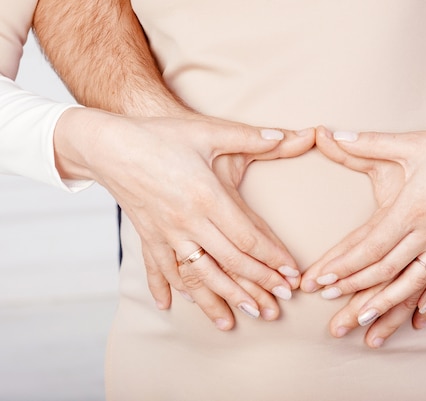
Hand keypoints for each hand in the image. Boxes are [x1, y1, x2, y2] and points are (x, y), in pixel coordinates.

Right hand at [55, 108, 314, 328]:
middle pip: (230, 262)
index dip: (272, 257)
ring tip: (237, 321)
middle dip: (258, 285)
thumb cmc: (159, 135)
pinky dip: (166, 288)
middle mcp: (188, 222)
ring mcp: (166, 232)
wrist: (108, 144)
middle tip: (279, 304)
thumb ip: (248, 136)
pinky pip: (159, 268)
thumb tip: (284, 135)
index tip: (290, 273)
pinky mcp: (147, 235)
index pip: (247, 237)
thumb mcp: (206, 131)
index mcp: (207, 197)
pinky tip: (170, 306)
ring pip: (197, 275)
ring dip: (220, 298)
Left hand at [301, 122, 425, 344]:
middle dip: (354, 295)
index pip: (368, 247)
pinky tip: (418, 321)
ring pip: (412, 284)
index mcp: (410, 209)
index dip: (342, 267)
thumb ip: (366, 143)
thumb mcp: (409, 143)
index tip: (319, 283)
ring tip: (366, 328)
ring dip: (388, 308)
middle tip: (331, 316)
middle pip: (384, 272)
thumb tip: (328, 133)